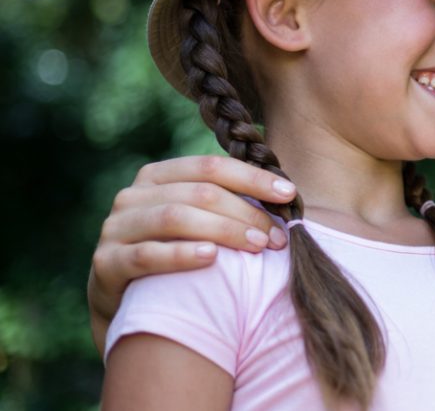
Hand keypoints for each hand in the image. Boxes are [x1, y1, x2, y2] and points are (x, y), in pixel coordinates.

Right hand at [88, 156, 294, 354]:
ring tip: (258, 246)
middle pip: (199, 193)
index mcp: (157, 176)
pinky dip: (181, 255)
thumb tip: (287, 195)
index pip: (211, 166)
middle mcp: (132, 196)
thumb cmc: (176, 258)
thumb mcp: (198, 224)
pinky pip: (146, 254)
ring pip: (175, 217)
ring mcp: (115, 228)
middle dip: (246, 212)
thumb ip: (228, 204)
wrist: (129, 309)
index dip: (253, 178)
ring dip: (223, 230)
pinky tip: (211, 258)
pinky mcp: (105, 264)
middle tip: (278, 236)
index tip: (289, 194)